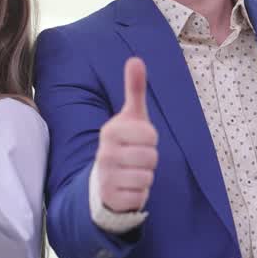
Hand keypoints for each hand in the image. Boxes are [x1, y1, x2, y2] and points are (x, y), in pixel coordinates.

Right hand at [96, 57, 158, 212]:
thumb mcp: (131, 117)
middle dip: (149, 159)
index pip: (150, 135)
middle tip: (136, 158)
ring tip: (132, 172)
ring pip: (148, 176)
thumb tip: (135, 60)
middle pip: (152, 157)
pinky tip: (128, 187)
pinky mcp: (112, 197)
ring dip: (145, 176)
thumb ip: (134, 89)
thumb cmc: (124, 144)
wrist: (104, 180)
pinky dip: (140, 192)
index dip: (150, 139)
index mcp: (110, 131)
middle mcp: (104, 153)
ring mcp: (106, 176)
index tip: (138, 139)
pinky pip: (141, 195)